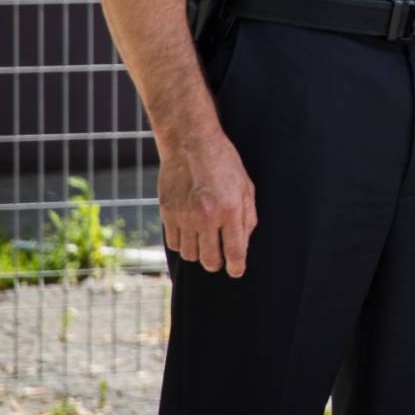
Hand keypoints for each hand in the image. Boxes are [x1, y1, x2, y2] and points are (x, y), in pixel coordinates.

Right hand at [158, 123, 256, 277]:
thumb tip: (243, 243)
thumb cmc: (223, 162)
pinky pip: (174, 243)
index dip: (237, 266)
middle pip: (210, 260)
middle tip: (220, 258)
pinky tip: (189, 233)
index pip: (234, 251)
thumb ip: (247, 217)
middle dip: (217, 264)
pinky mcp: (167, 213)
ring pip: (191, 255)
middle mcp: (206, 217)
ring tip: (205, 241)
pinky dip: (182, 244)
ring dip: (199, 253)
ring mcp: (184, 216)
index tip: (236, 271)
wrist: (190, 143)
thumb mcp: (245, 186)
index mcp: (229, 210)